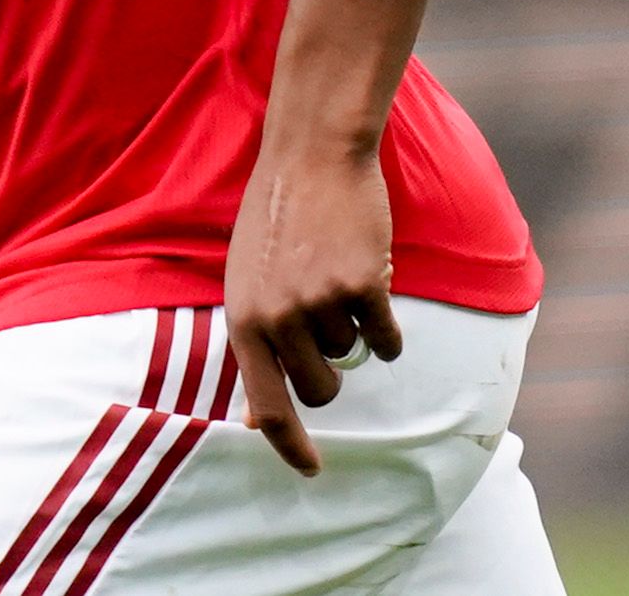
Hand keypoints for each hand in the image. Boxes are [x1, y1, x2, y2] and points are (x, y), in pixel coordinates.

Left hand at [222, 143, 403, 476]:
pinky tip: (372, 282)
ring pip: (353, 357)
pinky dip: (386, 324)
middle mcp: (277, 319)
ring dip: (352, 328)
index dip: (290, 445)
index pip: (266, 406)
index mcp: (242, 320)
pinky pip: (386, 339)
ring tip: (334, 278)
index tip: (313, 471)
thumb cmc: (275, 220)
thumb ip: (256, 341)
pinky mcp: (364, 287)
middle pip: (320, 389)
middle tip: (327, 322)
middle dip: (330, 370)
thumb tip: (257, 416)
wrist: (311, 157)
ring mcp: (320, 304)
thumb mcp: (246, 282)